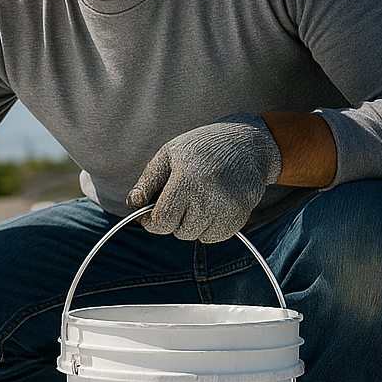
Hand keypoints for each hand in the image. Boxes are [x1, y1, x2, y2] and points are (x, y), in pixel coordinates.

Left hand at [126, 114, 282, 242]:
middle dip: (174, 221)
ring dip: (193, 224)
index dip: (151, 221)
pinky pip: (216, 237)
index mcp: (185, 179)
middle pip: (180, 232)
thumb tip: (133, 204)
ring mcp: (227, 208)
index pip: (162, 221)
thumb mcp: (169, 154)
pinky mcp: (240, 216)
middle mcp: (208, 195)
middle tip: (180, 199)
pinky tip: (214, 205)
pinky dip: (210, 227)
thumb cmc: (201, 148)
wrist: (247, 144)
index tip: (151, 214)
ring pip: (198, 237)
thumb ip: (148, 181)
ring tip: (199, 199)